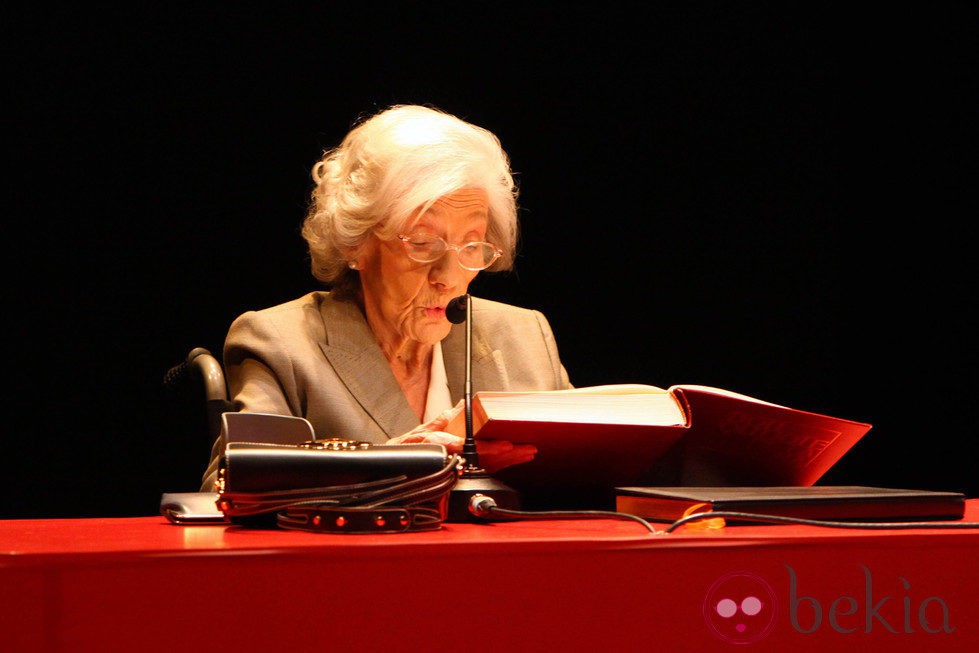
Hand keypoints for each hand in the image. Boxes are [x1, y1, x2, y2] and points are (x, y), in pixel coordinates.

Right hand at [385, 401, 536, 471]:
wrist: (400, 461)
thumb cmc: (413, 445)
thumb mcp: (429, 426)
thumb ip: (449, 416)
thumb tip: (465, 403)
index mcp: (442, 444)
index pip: (471, 447)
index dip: (490, 448)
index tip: (506, 446)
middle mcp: (450, 457)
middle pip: (484, 459)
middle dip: (507, 456)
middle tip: (525, 449)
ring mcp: (454, 467)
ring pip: (486, 466)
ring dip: (508, 461)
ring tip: (526, 453)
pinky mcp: (458, 473)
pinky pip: (482, 469)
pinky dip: (499, 465)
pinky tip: (513, 459)